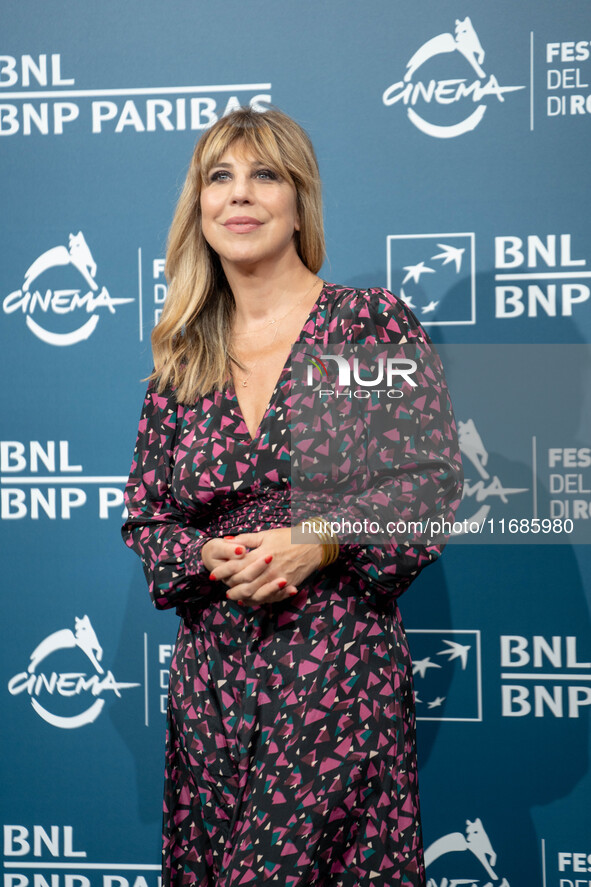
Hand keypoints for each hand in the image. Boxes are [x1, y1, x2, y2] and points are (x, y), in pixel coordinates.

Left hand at [203, 527, 322, 605]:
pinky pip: (269, 598)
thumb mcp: (267, 534)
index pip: (236, 566)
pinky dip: (257, 600)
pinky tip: (250, 600)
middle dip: (230, 586)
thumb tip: (227, 540)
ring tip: (232, 595)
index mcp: (261, 555)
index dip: (222, 572)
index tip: (213, 575)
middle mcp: (269, 570)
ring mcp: (278, 580)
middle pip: (243, 583)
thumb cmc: (289, 537)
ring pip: (255, 594)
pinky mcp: (286, 587)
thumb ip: (246, 539)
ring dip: (241, 596)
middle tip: (221, 586)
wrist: (313, 545)